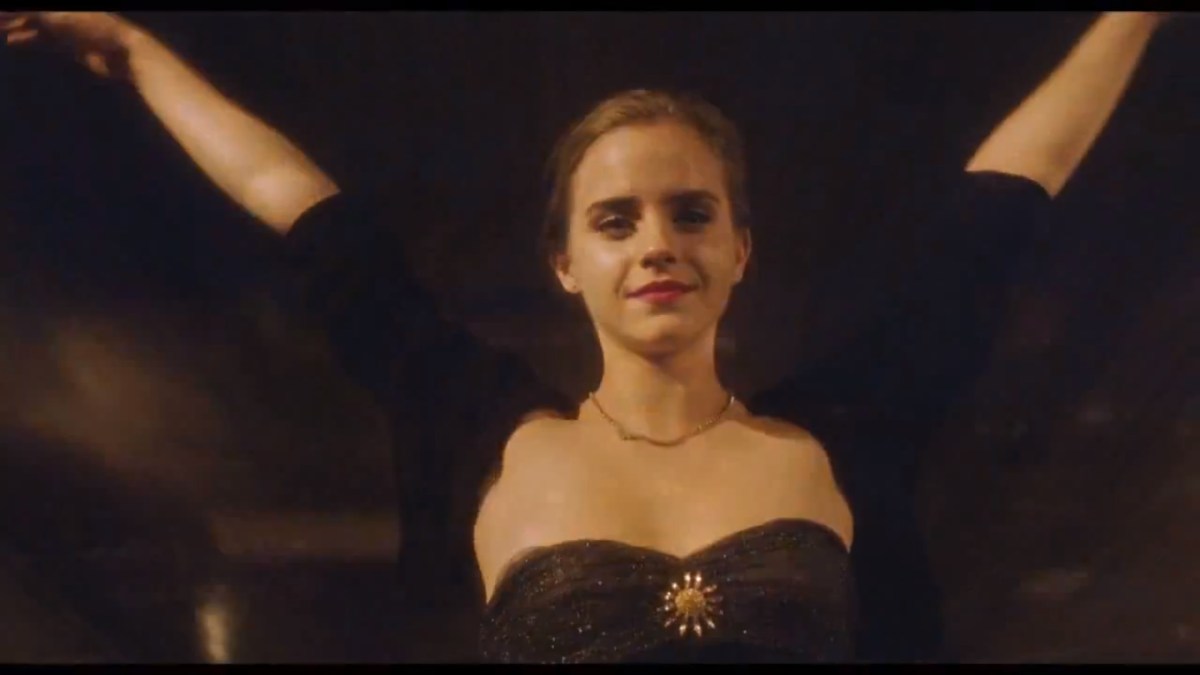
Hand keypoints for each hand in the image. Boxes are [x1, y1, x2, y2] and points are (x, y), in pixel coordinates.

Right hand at [0, 11, 146, 78]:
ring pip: (36, 25)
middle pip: (33, 12)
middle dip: (13, 15)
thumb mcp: (56, 16)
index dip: (14, 9)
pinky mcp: (71, 46)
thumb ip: (32, 12)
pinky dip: (29, 39)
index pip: (33, 4)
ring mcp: (67, 28)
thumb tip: (9, 11)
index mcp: (64, 5)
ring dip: (17, 26)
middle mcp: (64, 12)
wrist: (121, 52)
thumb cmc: (91, 27)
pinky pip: (45, 40)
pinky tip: (13, 41)